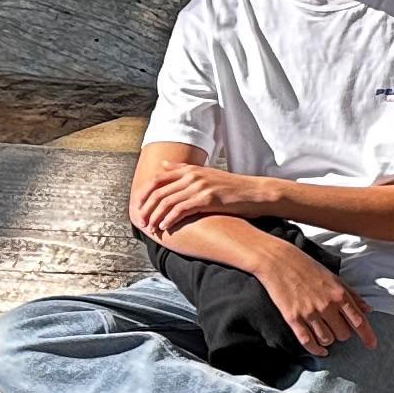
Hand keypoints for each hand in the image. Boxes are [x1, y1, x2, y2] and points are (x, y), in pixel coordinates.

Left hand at [131, 157, 273, 237]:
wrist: (255, 193)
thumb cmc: (231, 188)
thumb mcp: (206, 174)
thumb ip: (183, 170)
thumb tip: (162, 165)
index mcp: (191, 170)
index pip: (157, 179)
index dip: (144, 194)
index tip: (138, 207)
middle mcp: (193, 175)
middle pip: (158, 191)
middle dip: (146, 208)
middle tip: (141, 221)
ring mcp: (200, 186)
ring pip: (167, 202)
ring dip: (156, 216)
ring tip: (151, 227)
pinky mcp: (207, 199)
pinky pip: (181, 209)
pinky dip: (170, 219)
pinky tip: (165, 227)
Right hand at [259, 241, 373, 355]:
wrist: (278, 261)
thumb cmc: (308, 268)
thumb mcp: (335, 278)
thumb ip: (352, 295)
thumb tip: (368, 309)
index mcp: (339, 294)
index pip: (359, 321)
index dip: (367, 336)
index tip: (372, 346)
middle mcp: (326, 305)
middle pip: (343, 334)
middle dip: (343, 334)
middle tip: (337, 327)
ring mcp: (309, 313)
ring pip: (327, 339)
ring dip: (329, 340)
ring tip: (326, 334)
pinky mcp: (293, 318)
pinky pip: (307, 341)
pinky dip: (316, 350)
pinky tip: (320, 351)